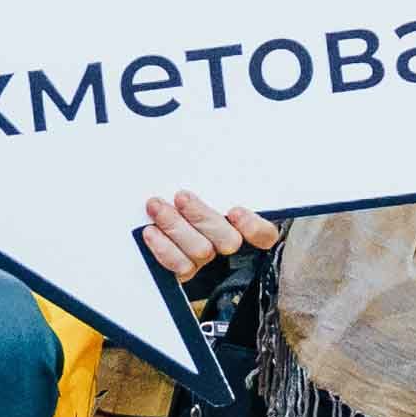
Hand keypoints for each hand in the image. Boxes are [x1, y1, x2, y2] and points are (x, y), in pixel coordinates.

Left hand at [138, 187, 279, 282]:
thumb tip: (209, 148)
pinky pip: (179, 266)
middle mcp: (227, 243)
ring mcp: (206, 259)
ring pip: (202, 251)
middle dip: (202, 217)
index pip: (265, 234)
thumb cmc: (184, 184)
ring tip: (156, 206)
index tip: (234, 211)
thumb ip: (211, 176)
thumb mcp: (202, 178)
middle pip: (228, 241)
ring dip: (175, 226)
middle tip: (182, 196)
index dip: (253, 227)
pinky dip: (163, 248)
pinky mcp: (184, 268)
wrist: (154, 209)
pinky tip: (150, 231)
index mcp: (242, 221)